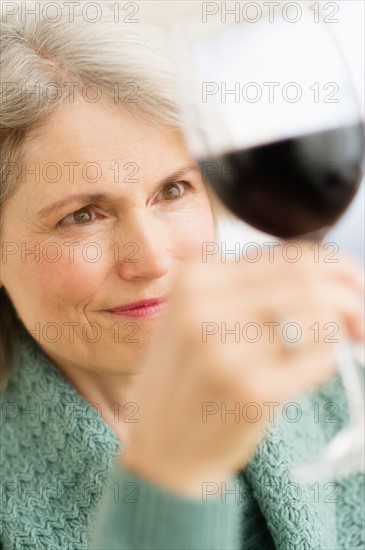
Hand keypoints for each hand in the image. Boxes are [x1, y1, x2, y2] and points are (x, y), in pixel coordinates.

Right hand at [121, 243, 363, 497]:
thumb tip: (333, 278)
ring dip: (341, 331)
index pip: (288, 256)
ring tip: (337, 347)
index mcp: (193, 279)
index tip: (354, 289)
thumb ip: (255, 289)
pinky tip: (307, 374)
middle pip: (306, 281)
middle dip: (351, 296)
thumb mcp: (202, 317)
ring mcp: (222, 349)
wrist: (163, 447)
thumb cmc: (192, 379)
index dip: (336, 269)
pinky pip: (318, 359)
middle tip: (360, 323)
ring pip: (318, 315)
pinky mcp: (247, 390)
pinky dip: (326, 363)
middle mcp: (201, 307)